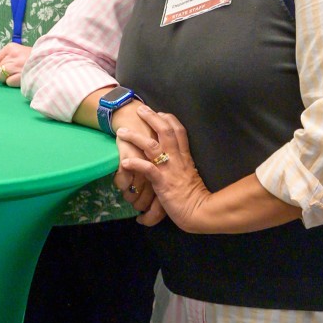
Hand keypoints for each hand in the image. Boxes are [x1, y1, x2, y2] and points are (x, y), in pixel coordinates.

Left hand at [0, 42, 30, 86]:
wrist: (51, 60)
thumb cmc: (32, 59)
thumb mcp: (16, 55)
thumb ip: (1, 62)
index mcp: (11, 48)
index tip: (2, 72)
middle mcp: (13, 55)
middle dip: (3, 75)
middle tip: (15, 72)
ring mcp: (18, 65)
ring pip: (1, 77)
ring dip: (8, 79)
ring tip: (19, 75)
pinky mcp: (22, 75)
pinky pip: (9, 82)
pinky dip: (14, 83)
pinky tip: (22, 78)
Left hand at [118, 108, 212, 232]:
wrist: (201, 213)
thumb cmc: (194, 196)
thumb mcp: (189, 175)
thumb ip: (180, 165)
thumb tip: (170, 161)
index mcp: (185, 157)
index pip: (179, 131)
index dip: (169, 119)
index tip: (159, 112)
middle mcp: (177, 159)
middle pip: (165, 131)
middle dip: (151, 118)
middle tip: (139, 110)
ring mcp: (169, 170)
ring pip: (152, 146)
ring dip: (135, 137)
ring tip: (122, 132)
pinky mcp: (162, 183)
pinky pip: (147, 169)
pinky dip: (135, 164)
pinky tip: (124, 162)